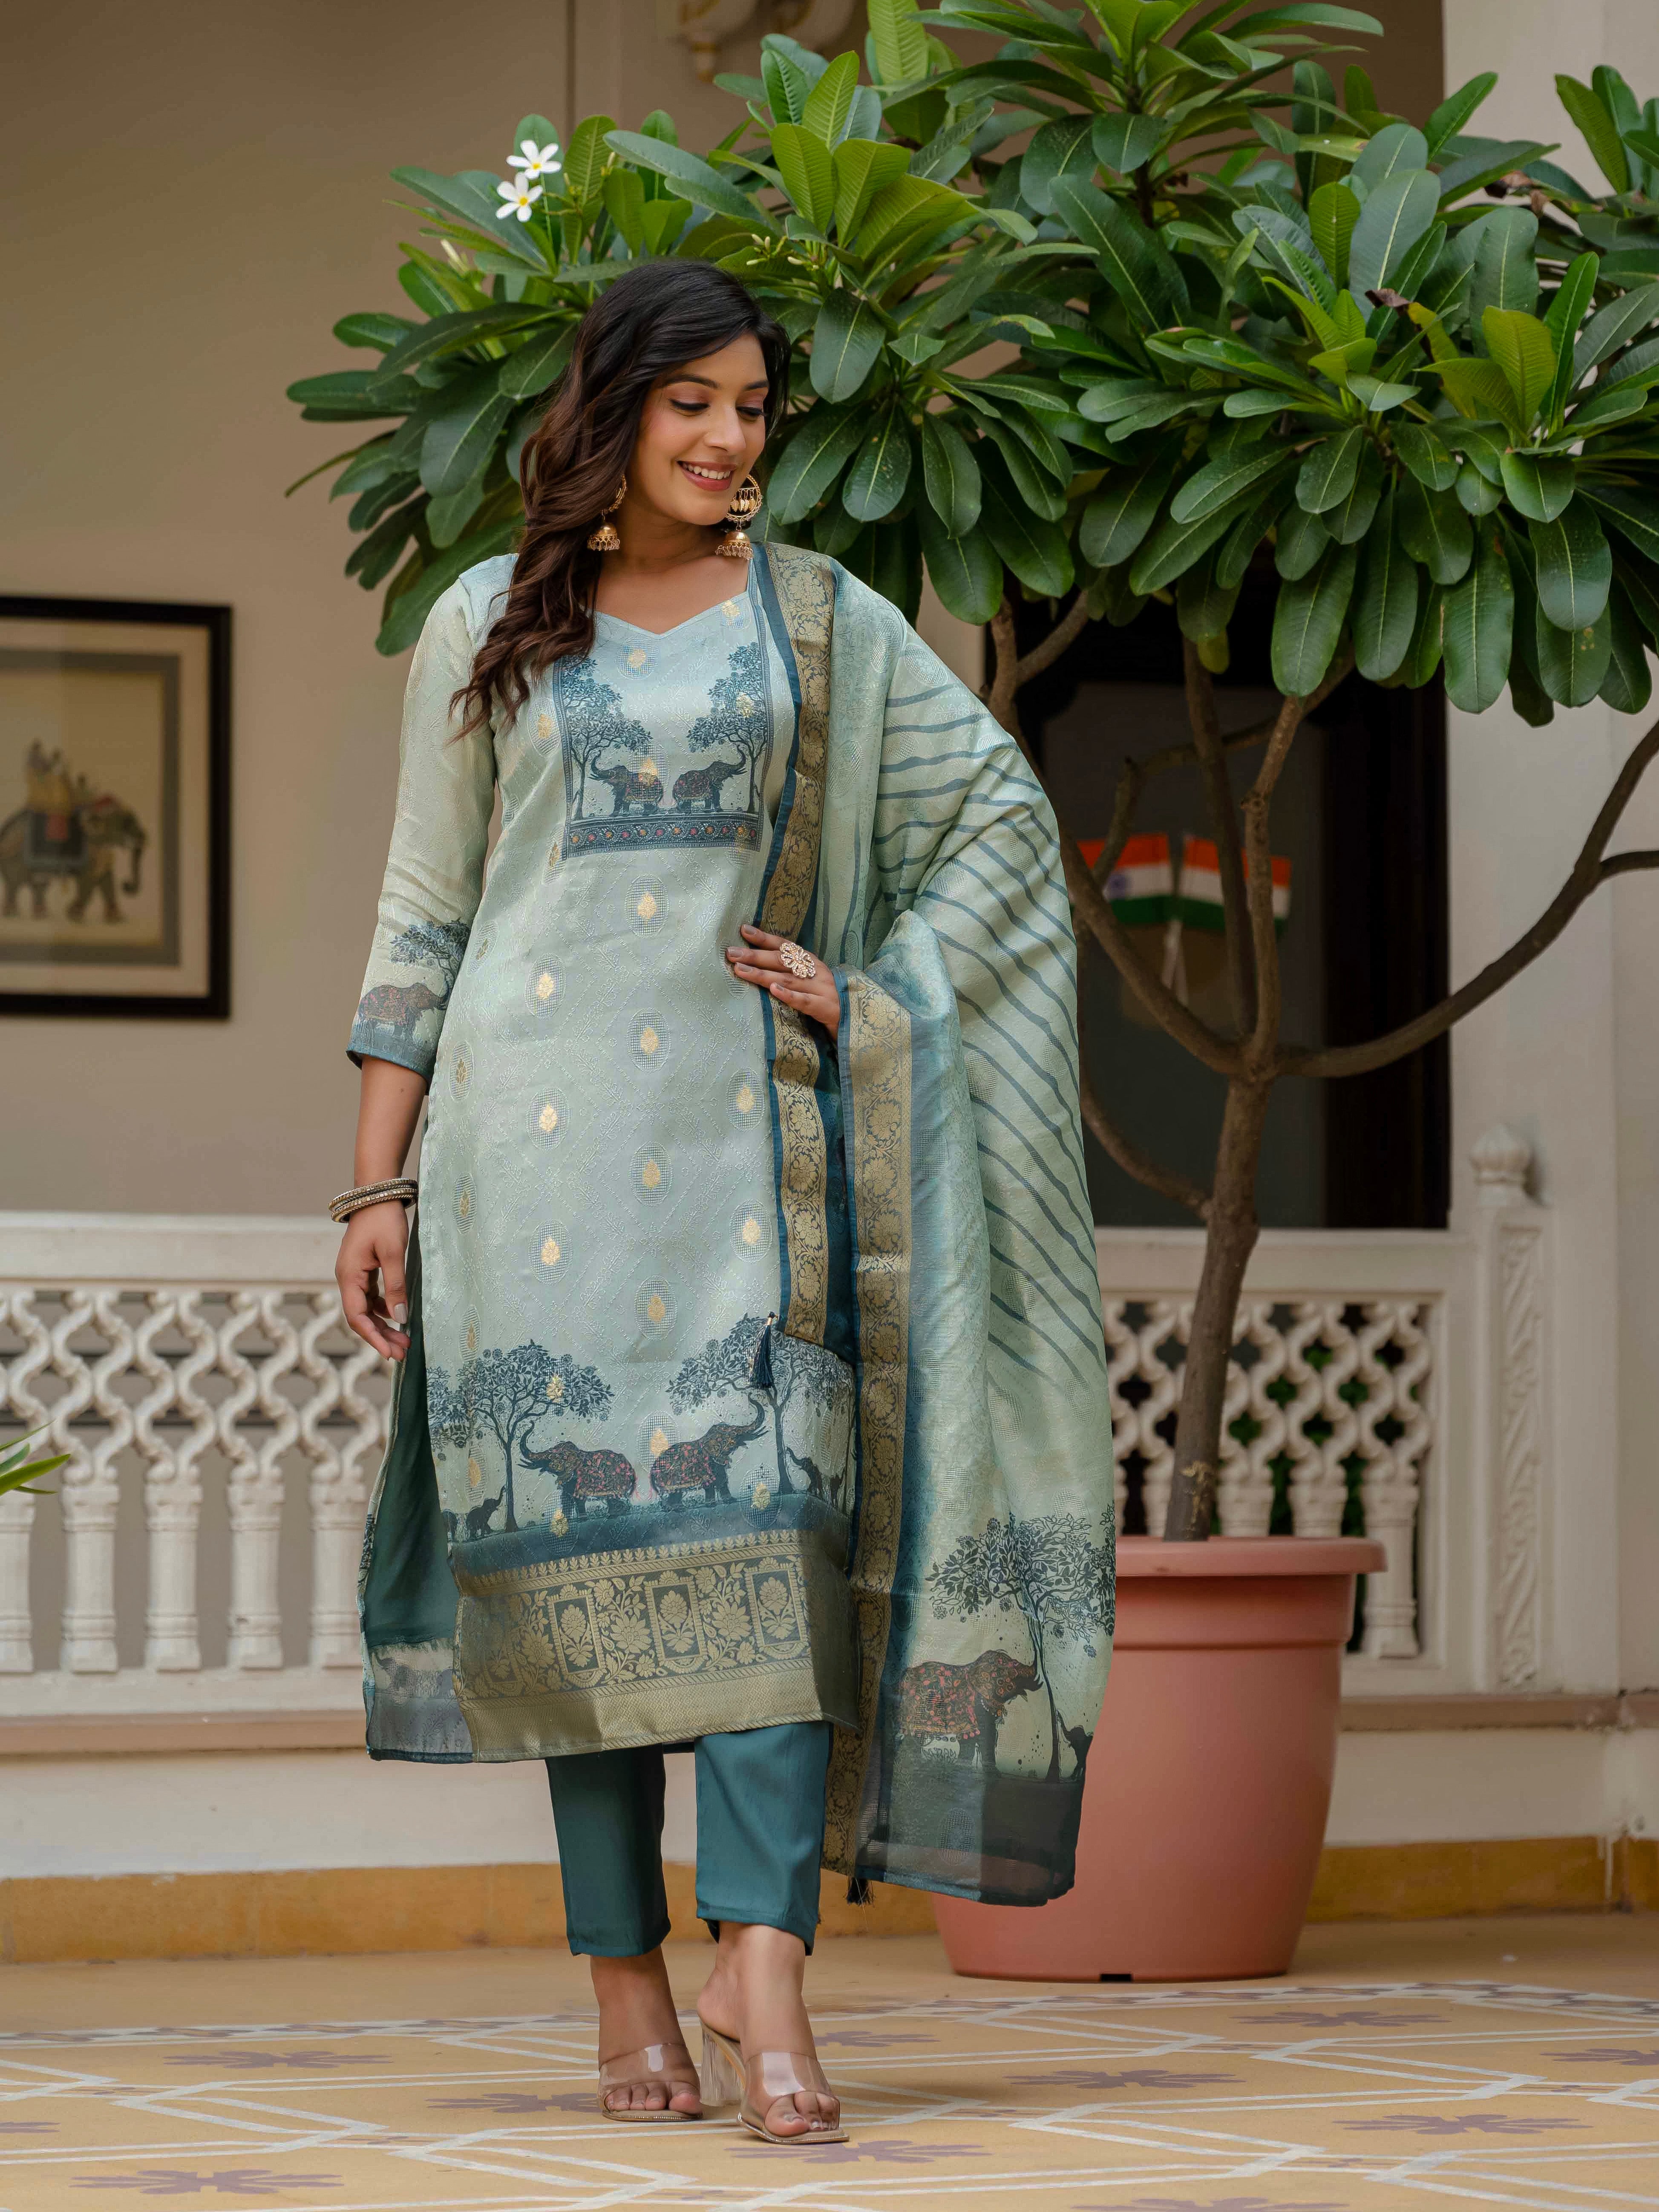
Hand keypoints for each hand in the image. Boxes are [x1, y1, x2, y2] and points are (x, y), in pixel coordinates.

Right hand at [336, 1201, 410, 1360]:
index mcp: (348, 1276)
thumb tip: (399, 1318)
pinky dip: (383, 1309)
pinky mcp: (363, 1269)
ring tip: (404, 1340)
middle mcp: (347, 1278)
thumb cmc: (384, 1220)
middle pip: (361, 1316)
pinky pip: (370, 1297)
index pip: (356, 1316)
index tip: (390, 1354)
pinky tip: (397, 1316)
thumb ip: (395, 1286)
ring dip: (383, 1325)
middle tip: (402, 1353)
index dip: (373, 1337)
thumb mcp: (393, 1253)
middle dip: (380, 1336)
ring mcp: (354, 1274)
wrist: (377, 1193)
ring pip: (366, 1308)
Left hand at [726, 923, 840, 1030]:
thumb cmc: (827, 998)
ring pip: (788, 979)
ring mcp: (822, 989)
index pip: (785, 947)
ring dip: (763, 974)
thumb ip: (791, 970)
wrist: (857, 1018)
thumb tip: (759, 962)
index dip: (765, 938)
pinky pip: (805, 1001)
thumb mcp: (811, 980)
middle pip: (782, 961)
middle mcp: (815, 972)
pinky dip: (789, 995)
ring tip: (741, 970)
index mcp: (811, 962)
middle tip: (731, 953)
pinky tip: (774, 990)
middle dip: (755, 956)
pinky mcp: (825, 1008)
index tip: (744, 930)